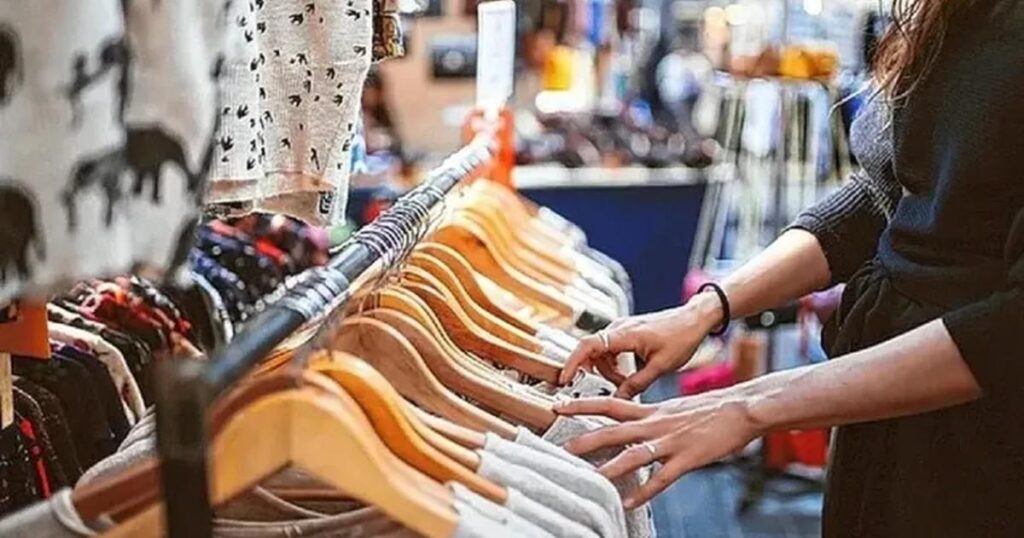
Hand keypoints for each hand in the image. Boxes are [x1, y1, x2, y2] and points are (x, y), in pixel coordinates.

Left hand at [553, 391, 761, 508]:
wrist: (742, 408)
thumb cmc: (709, 409)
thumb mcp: (673, 408)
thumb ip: (650, 416)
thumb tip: (631, 424)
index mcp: (651, 410)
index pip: (609, 403)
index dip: (582, 403)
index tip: (558, 404)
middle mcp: (655, 423)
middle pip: (613, 429)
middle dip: (585, 438)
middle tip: (561, 447)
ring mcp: (671, 441)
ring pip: (634, 455)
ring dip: (610, 468)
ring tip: (590, 480)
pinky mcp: (688, 458)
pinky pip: (662, 478)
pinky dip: (645, 491)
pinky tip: (629, 502)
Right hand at [559, 294, 723, 398]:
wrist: (694, 320)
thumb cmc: (682, 337)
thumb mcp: (661, 366)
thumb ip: (636, 384)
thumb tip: (619, 399)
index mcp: (625, 334)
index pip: (588, 345)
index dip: (573, 362)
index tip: (565, 379)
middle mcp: (618, 328)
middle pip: (592, 352)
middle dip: (594, 372)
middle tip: (602, 388)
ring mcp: (621, 329)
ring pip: (600, 353)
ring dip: (607, 371)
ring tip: (625, 383)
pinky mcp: (626, 333)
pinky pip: (610, 350)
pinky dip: (614, 365)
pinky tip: (628, 375)